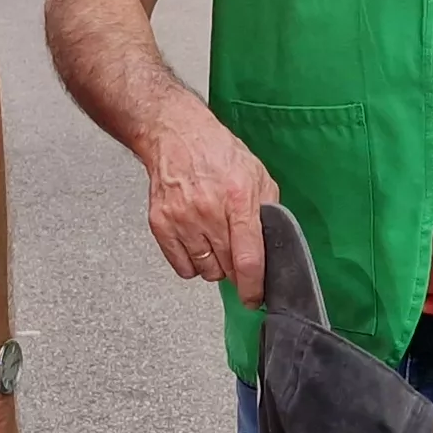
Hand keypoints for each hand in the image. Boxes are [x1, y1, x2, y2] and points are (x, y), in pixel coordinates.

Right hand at [139, 99, 277, 300]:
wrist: (176, 135)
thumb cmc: (218, 152)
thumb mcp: (257, 175)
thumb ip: (267, 212)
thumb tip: (272, 247)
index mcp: (238, 199)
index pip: (248, 258)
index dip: (253, 286)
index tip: (254, 297)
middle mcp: (208, 211)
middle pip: (227, 268)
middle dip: (237, 269)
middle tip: (237, 252)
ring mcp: (182, 219)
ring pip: (206, 271)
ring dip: (215, 265)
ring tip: (215, 239)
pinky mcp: (161, 224)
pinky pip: (182, 267)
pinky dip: (192, 263)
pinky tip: (197, 242)